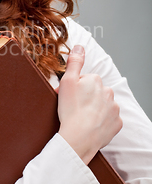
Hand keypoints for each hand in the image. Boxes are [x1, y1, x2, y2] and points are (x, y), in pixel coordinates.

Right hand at [57, 45, 122, 164]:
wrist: (79, 137)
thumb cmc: (71, 110)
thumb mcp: (67, 81)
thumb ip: (74, 62)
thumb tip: (79, 47)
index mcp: (95, 80)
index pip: (84, 80)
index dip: (74, 88)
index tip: (67, 97)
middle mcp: (108, 92)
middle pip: (94, 92)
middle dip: (85, 98)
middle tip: (73, 108)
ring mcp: (114, 109)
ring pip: (102, 105)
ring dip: (94, 109)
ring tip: (81, 118)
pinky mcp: (116, 124)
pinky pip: (109, 120)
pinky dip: (101, 122)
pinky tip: (90, 125)